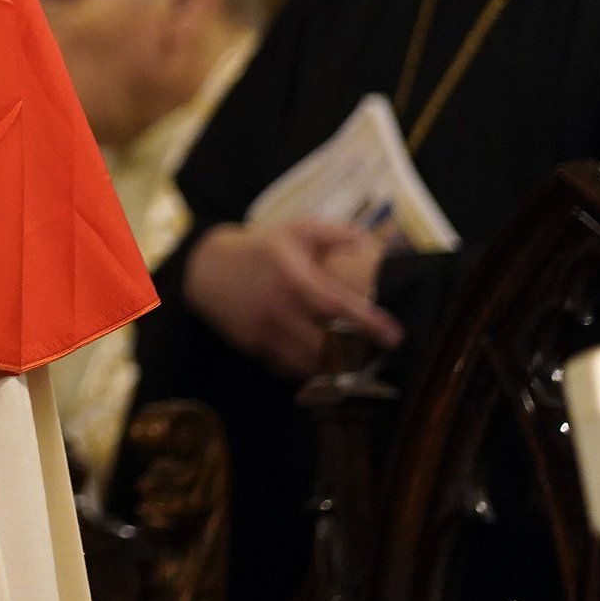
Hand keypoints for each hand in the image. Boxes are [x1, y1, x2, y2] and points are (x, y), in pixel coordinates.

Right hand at [184, 220, 402, 379]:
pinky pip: (287, 368)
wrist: (204, 267)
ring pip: (309, 364)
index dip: (370, 325)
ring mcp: (263, 331)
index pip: (339, 308)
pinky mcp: (252, 346)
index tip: (395, 337)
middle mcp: (279, 308)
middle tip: (374, 355)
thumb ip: (335, 234)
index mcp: (294, 278)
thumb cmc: (260, 247)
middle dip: (355, 356)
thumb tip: (370, 243)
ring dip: (334, 368)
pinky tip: (321, 363)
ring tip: (352, 365)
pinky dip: (308, 369)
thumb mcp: (295, 230)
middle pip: (327, 346)